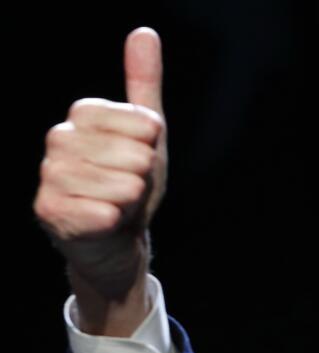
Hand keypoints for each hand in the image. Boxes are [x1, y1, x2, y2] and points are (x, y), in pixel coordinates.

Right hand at [34, 27, 166, 333]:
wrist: (118, 236)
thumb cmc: (132, 181)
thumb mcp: (148, 133)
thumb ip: (144, 83)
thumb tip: (144, 33)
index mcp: (82, 115)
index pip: (141, 121)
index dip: (152, 146)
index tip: (142, 156)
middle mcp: (59, 139)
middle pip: (134, 155)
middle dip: (144, 176)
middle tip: (130, 186)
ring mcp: (50, 175)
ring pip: (122, 185)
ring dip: (132, 201)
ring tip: (119, 203)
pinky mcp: (48, 210)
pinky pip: (103, 213)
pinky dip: (115, 221)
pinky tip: (107, 220)